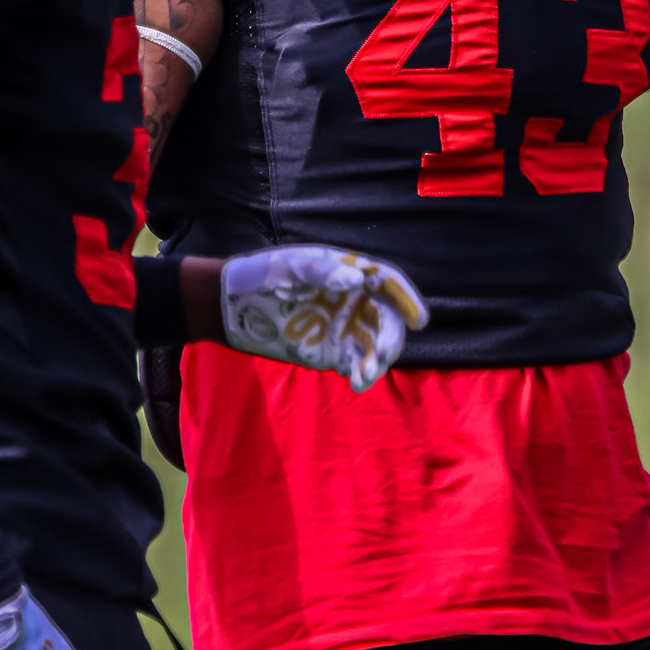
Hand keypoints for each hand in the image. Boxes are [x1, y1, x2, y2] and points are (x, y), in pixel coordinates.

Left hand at [220, 246, 428, 391]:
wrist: (230, 307)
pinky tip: (357, 382)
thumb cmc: (261, 275)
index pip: (387, 283)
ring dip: (376, 361)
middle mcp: (353, 300)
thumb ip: (322, 272)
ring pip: (374, 345)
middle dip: (389, 338)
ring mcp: (343, 327)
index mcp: (348, 272)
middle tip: (381, 354)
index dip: (406, 300)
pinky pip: (355, 363)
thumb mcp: (288, 267)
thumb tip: (354, 280)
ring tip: (363, 376)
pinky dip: (360, 373)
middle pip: (386, 319)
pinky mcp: (331, 351)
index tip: (418, 320)